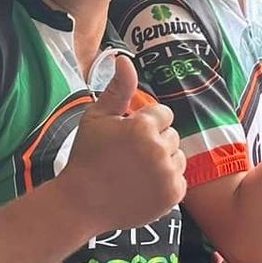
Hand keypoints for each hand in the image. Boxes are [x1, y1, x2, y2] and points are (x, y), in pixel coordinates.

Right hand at [61, 55, 185, 235]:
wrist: (81, 203)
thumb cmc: (86, 157)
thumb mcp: (97, 118)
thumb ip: (118, 88)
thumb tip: (125, 59)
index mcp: (142, 127)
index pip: (164, 114)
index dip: (145, 124)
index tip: (127, 138)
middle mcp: (159, 149)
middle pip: (172, 136)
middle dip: (155, 142)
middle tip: (129, 157)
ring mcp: (167, 174)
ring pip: (178, 158)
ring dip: (162, 162)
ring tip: (136, 172)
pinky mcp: (172, 196)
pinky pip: (179, 180)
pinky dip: (165, 183)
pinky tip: (142, 186)